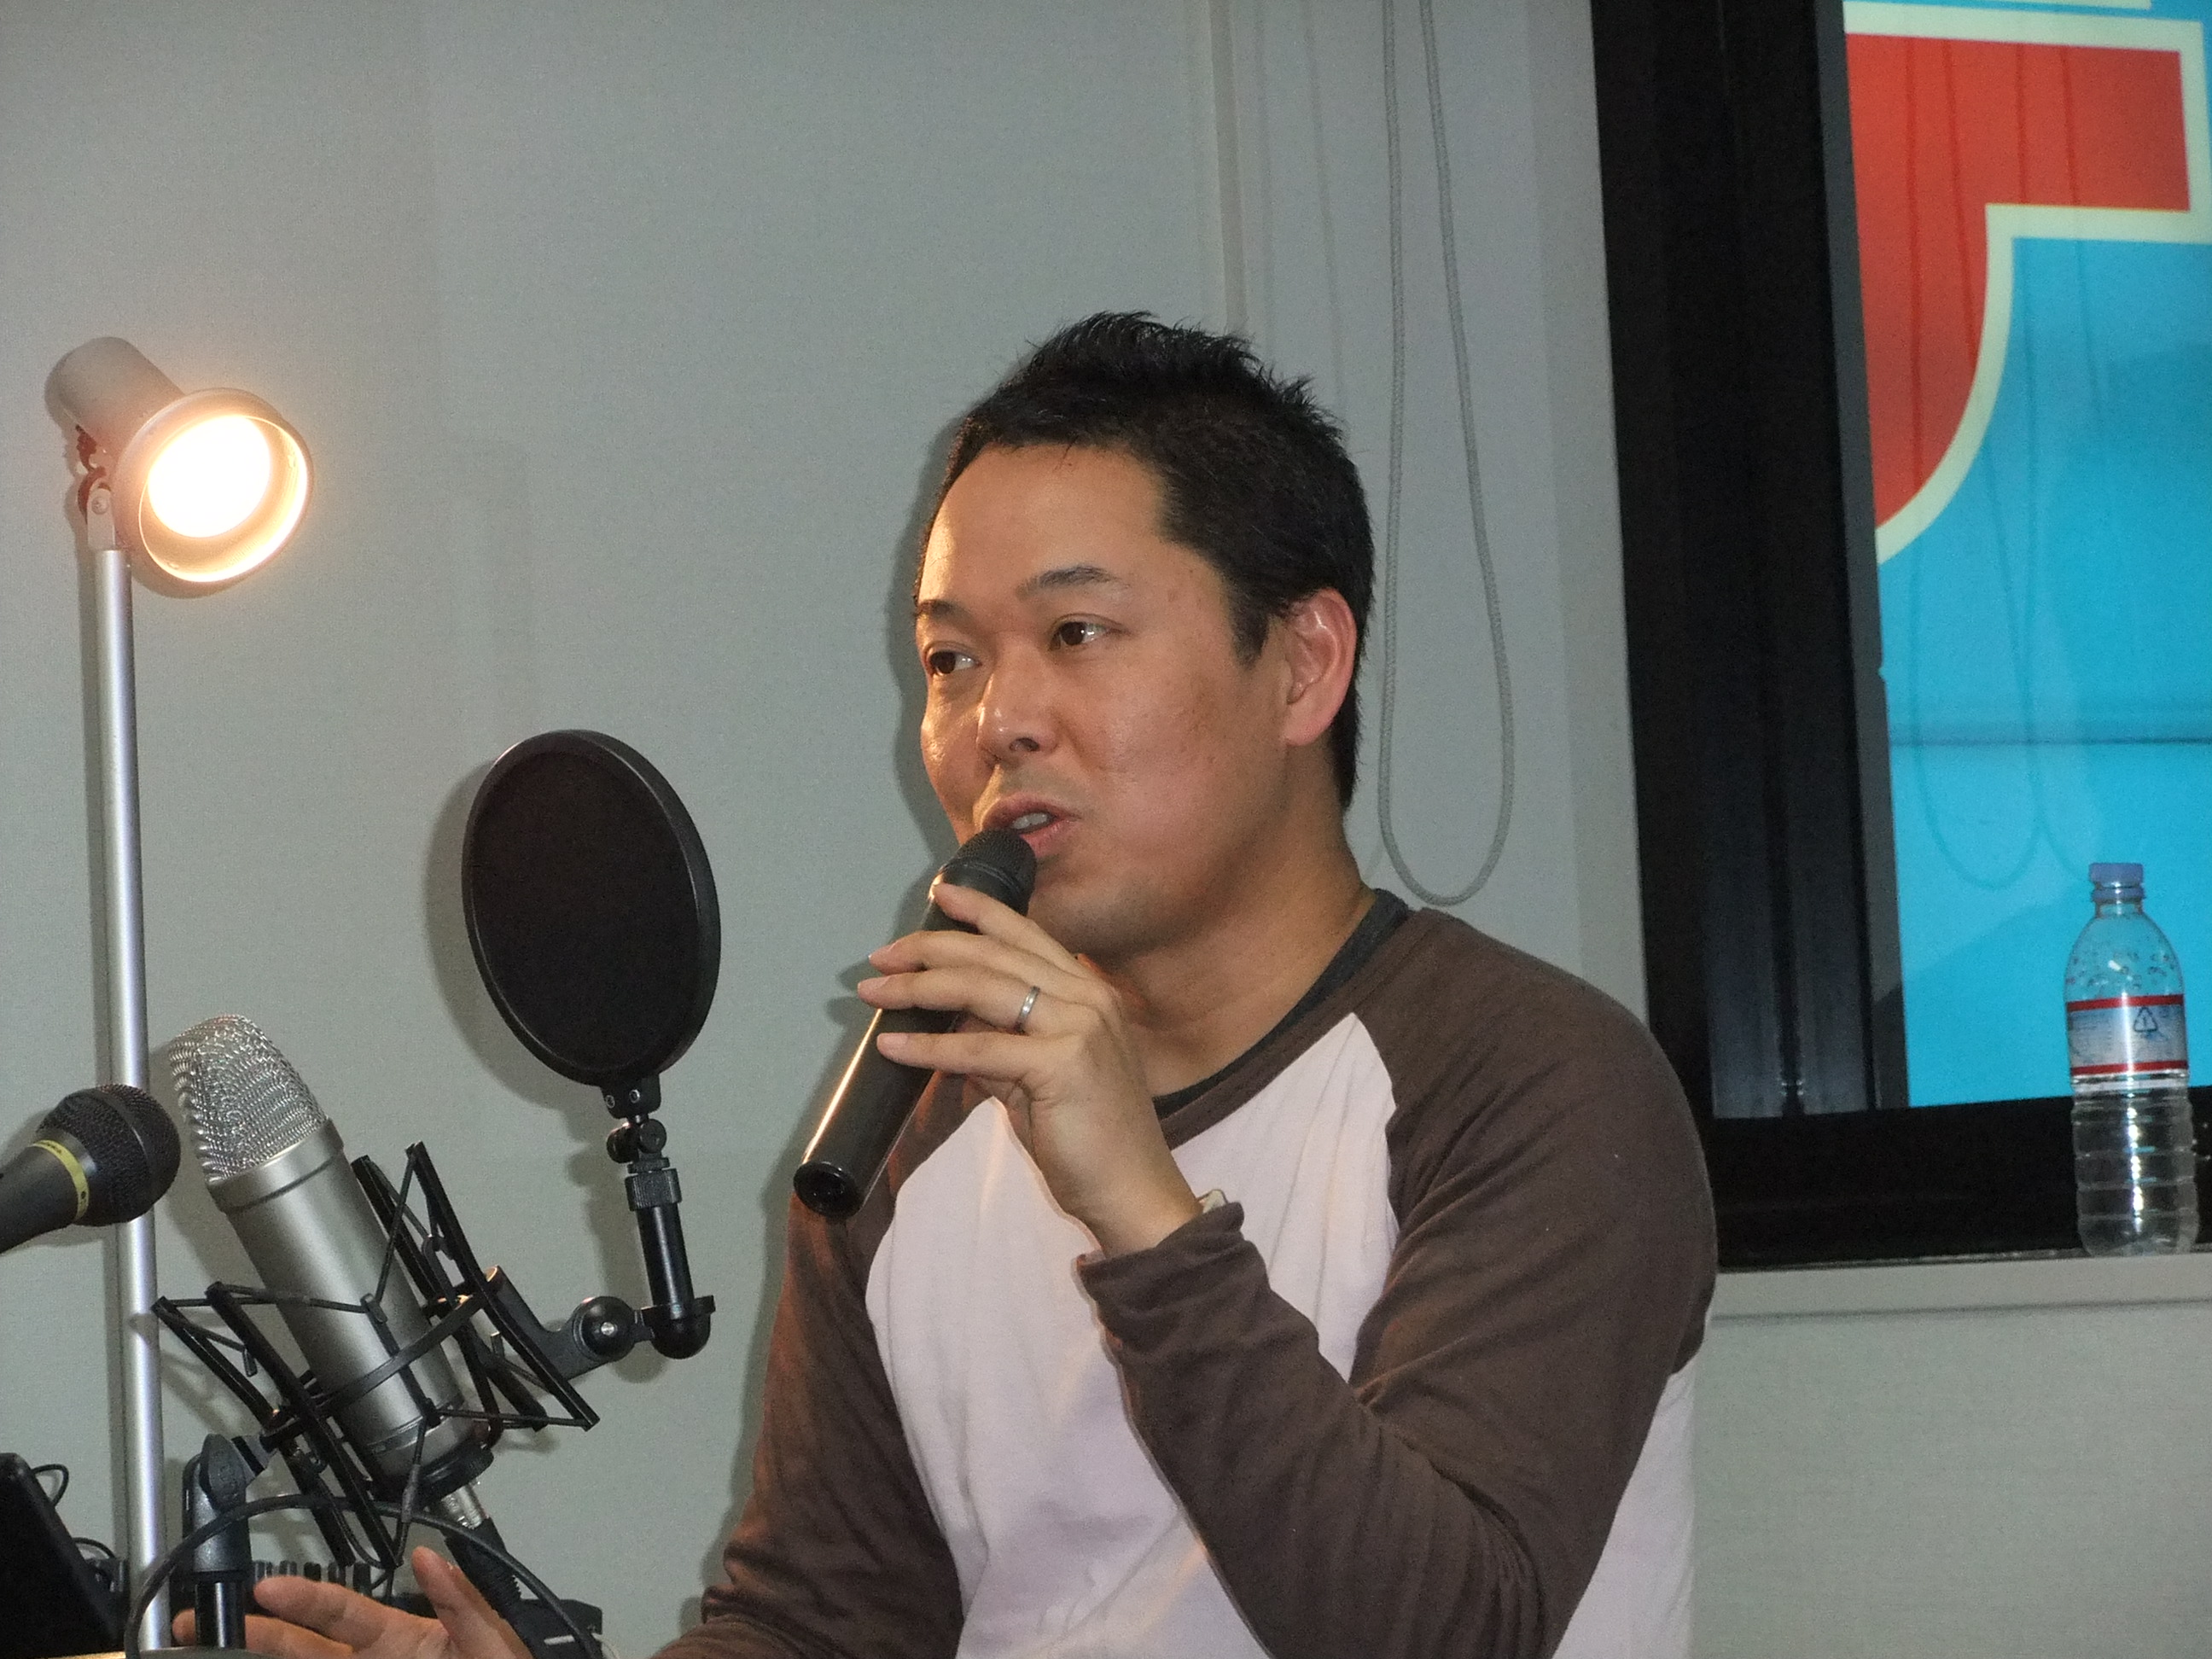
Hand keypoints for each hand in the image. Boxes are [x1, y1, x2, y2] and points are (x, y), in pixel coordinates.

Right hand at [172, 1547, 530, 1658]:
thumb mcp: (490, 1639)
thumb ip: (461, 1601)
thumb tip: (430, 1556)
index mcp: (400, 1637)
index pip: (341, 1610)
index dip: (303, 1597)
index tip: (267, 1589)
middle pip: (299, 1647)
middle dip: (252, 1633)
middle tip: (202, 1623)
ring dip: (255, 1658)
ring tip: (209, 1651)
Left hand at [858, 879, 1199, 1253]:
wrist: (1134, 1193)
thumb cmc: (1091, 1142)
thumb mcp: (1039, 1081)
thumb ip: (1002, 1050)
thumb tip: (952, 1031)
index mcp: (1090, 994)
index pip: (1027, 935)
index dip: (981, 910)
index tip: (938, 895)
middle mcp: (1089, 998)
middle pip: (996, 954)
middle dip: (931, 948)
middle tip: (881, 956)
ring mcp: (1080, 1026)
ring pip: (982, 989)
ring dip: (918, 988)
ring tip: (875, 993)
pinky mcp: (1063, 1063)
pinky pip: (978, 1049)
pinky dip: (928, 1048)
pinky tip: (894, 1047)